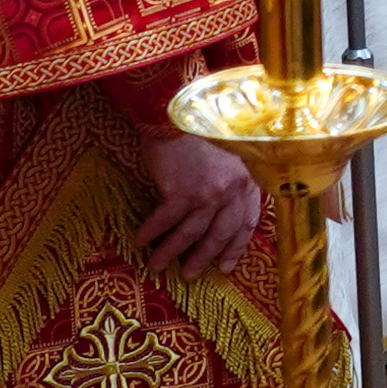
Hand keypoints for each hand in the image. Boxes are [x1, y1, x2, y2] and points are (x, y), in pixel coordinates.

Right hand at [139, 133, 264, 276]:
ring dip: (172, 253)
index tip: (226, 266)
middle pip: (220, 234)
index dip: (235, 246)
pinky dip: (152, 233)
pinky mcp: (182, 191)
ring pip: (191, 233)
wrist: (174, 112)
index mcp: (246, 180)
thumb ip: (229, 183)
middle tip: (190, 275)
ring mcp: (208, 192)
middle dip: (204, 258)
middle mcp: (232, 189)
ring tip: (157, 267)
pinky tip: (140, 241)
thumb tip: (217, 216)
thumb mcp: (226, 156)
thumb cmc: (197, 131)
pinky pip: (166, 221)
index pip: (246, 222)